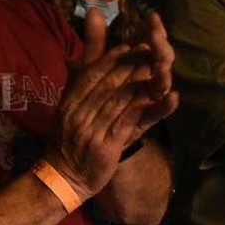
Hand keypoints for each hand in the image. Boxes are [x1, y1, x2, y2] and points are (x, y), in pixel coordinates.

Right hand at [45, 8, 177, 198]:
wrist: (60, 178)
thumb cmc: (65, 143)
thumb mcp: (66, 111)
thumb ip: (74, 85)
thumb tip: (72, 59)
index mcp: (69, 102)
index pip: (90, 74)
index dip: (110, 58)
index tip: (128, 46)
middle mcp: (79, 112)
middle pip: (107, 83)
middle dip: (129, 64)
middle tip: (149, 50)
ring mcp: (92, 129)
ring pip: (119, 99)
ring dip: (140, 81)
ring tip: (157, 68)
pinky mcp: (106, 146)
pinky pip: (128, 121)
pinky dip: (146, 107)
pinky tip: (163, 97)